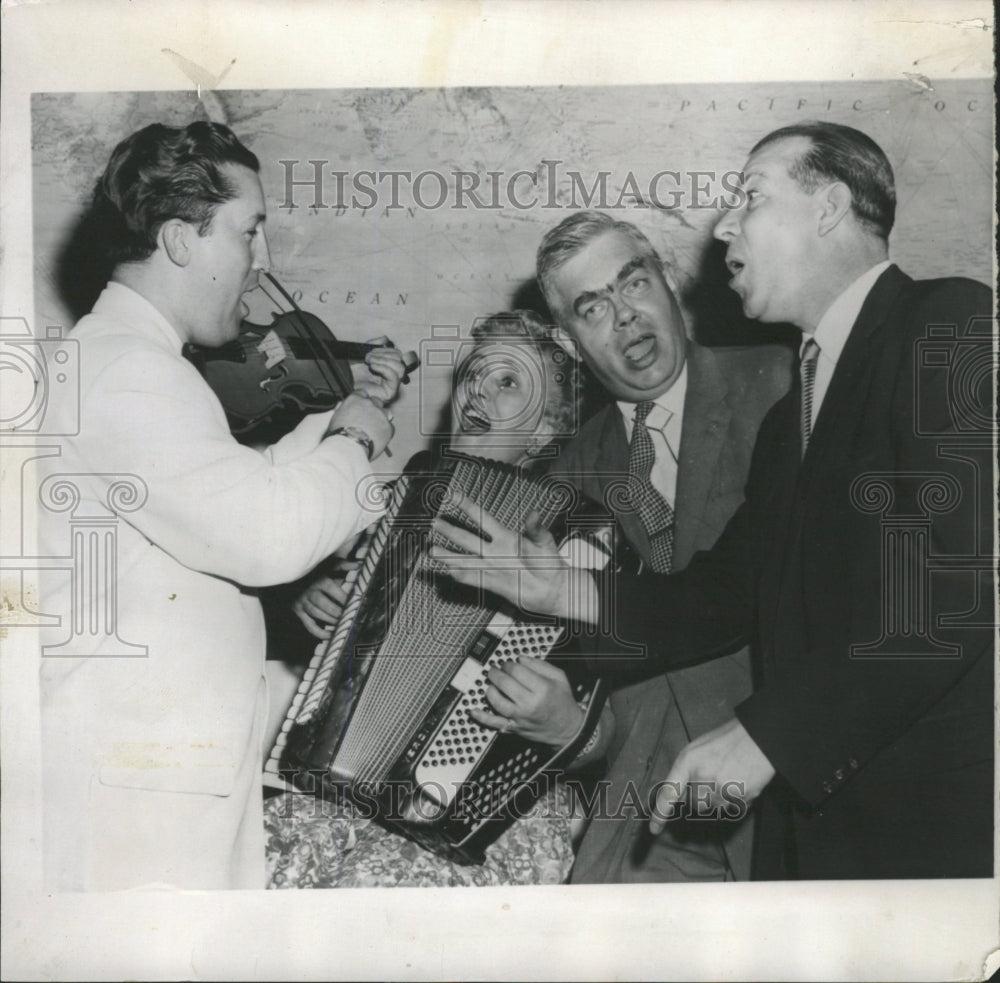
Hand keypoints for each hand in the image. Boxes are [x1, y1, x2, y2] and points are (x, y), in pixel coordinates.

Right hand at [291, 562, 357, 638]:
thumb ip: (342, 565)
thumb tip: (357, 565)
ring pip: (318, 615)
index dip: (346, 600)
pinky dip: (319, 633)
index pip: (336, 593)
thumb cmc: (313, 569)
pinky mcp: (297, 610)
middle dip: (339, 613)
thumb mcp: (328, 564)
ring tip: (342, 623)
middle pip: (327, 606)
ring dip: (331, 620)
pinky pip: (309, 625)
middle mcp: (310, 592)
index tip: (355, 604)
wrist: (290, 571)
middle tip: (349, 617)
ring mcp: (302, 602)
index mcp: (320, 581)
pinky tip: (330, 635)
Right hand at [326, 392, 393, 458]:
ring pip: (386, 412)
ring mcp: (380, 414)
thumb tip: (344, 409)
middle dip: (374, 408)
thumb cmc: (338, 435)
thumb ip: (343, 410)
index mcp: (355, 399)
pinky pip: (390, 427)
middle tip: (369, 420)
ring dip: (382, 419)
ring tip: (374, 430)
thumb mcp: (335, 418)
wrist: (349, 447)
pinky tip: (378, 438)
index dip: (362, 400)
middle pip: (376, 401)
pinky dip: (385, 432)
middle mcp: (369, 404)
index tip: (362, 407)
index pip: (362, 393)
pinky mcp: (388, 427)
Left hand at [350, 336, 417, 404]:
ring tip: (370, 362)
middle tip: (368, 357)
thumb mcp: (362, 353)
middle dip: (383, 354)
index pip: (396, 353)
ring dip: (384, 360)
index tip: (370, 349)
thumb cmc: (352, 374)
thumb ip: (373, 345)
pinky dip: (383, 368)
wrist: (344, 387)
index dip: (385, 348)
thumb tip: (385, 339)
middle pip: (400, 358)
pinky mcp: (390, 392)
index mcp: (387, 365)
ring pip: (400, 367)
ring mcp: (392, 384)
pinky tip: (373, 367)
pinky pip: (394, 377)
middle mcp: (392, 374)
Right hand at [429, 494, 598, 623]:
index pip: (482, 519)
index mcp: (507, 537)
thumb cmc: (550, 561)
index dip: (467, 507)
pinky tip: (449, 572)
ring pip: (466, 560)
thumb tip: (533, 514)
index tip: (452, 494)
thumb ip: (536, 529)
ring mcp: (493, 567)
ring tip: (431, 550)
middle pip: (468, 539)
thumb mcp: (544, 542)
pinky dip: (462, 576)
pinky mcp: (494, 584)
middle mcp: (495, 551)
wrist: (553, 588)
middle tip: (434, 523)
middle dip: (450, 531)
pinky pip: (474, 579)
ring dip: (449, 556)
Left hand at [470, 658, 583, 745]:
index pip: (517, 671)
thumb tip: (521, 659)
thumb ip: (540, 665)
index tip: (508, 664)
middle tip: (495, 670)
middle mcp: (530, 704)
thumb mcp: (559, 677)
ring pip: (497, 702)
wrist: (568, 729)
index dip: (508, 664)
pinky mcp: (514, 728)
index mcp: (542, 689)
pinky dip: (483, 717)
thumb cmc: (563, 702)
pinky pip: (495, 723)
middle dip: (497, 673)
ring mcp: (520, 717)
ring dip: (490, 690)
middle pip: (505, 684)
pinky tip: (474, 711)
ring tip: (491, 685)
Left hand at [649, 718, 774, 834]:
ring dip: (718, 799)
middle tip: (713, 778)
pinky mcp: (741, 800)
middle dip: (700, 797)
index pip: (670, 792)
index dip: (660, 813)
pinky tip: (739, 783)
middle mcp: (703, 777)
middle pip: (694, 805)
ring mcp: (722, 790)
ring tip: (728, 777)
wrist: (756, 738)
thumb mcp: (697, 750)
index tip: (654, 829)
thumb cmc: (724, 741)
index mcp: (689, 761)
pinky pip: (731, 811)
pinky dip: (734, 802)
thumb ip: (685, 772)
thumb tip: (678, 797)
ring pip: (713, 809)